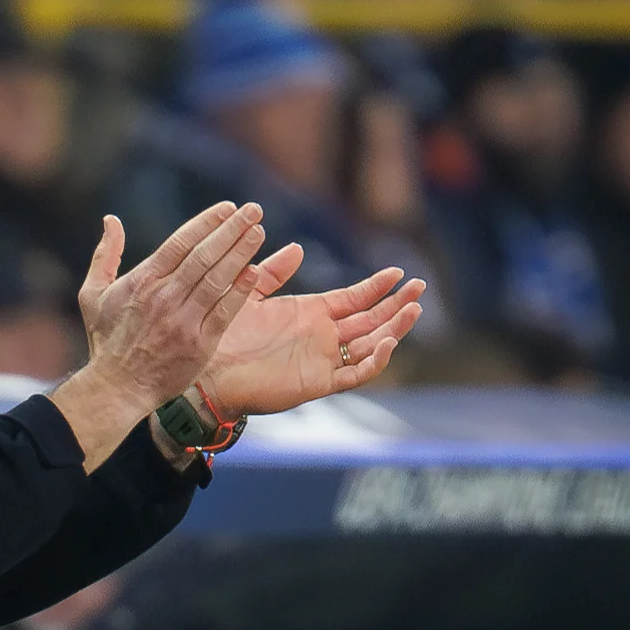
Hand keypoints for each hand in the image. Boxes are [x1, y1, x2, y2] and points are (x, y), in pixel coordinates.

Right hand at [51, 202, 266, 470]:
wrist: (117, 388)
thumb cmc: (106, 340)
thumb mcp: (94, 294)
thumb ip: (104, 255)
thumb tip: (111, 220)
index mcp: (142, 281)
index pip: (180, 242)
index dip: (206, 222)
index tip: (227, 207)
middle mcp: (164, 297)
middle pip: (204, 255)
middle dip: (231, 229)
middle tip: (253, 210)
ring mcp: (183, 321)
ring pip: (217, 279)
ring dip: (240, 253)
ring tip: (258, 231)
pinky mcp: (199, 344)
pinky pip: (224, 312)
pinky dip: (239, 290)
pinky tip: (254, 271)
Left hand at [200, 243, 424, 416]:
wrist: (209, 371)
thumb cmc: (225, 334)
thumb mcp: (250, 293)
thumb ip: (273, 272)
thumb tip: (297, 247)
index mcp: (311, 313)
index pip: (354, 298)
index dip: (377, 286)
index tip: (399, 273)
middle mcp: (322, 336)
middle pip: (370, 319)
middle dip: (396, 304)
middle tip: (420, 287)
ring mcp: (323, 359)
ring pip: (370, 345)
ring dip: (393, 329)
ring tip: (413, 310)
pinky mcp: (319, 382)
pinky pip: (354, 373)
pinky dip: (373, 360)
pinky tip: (386, 342)